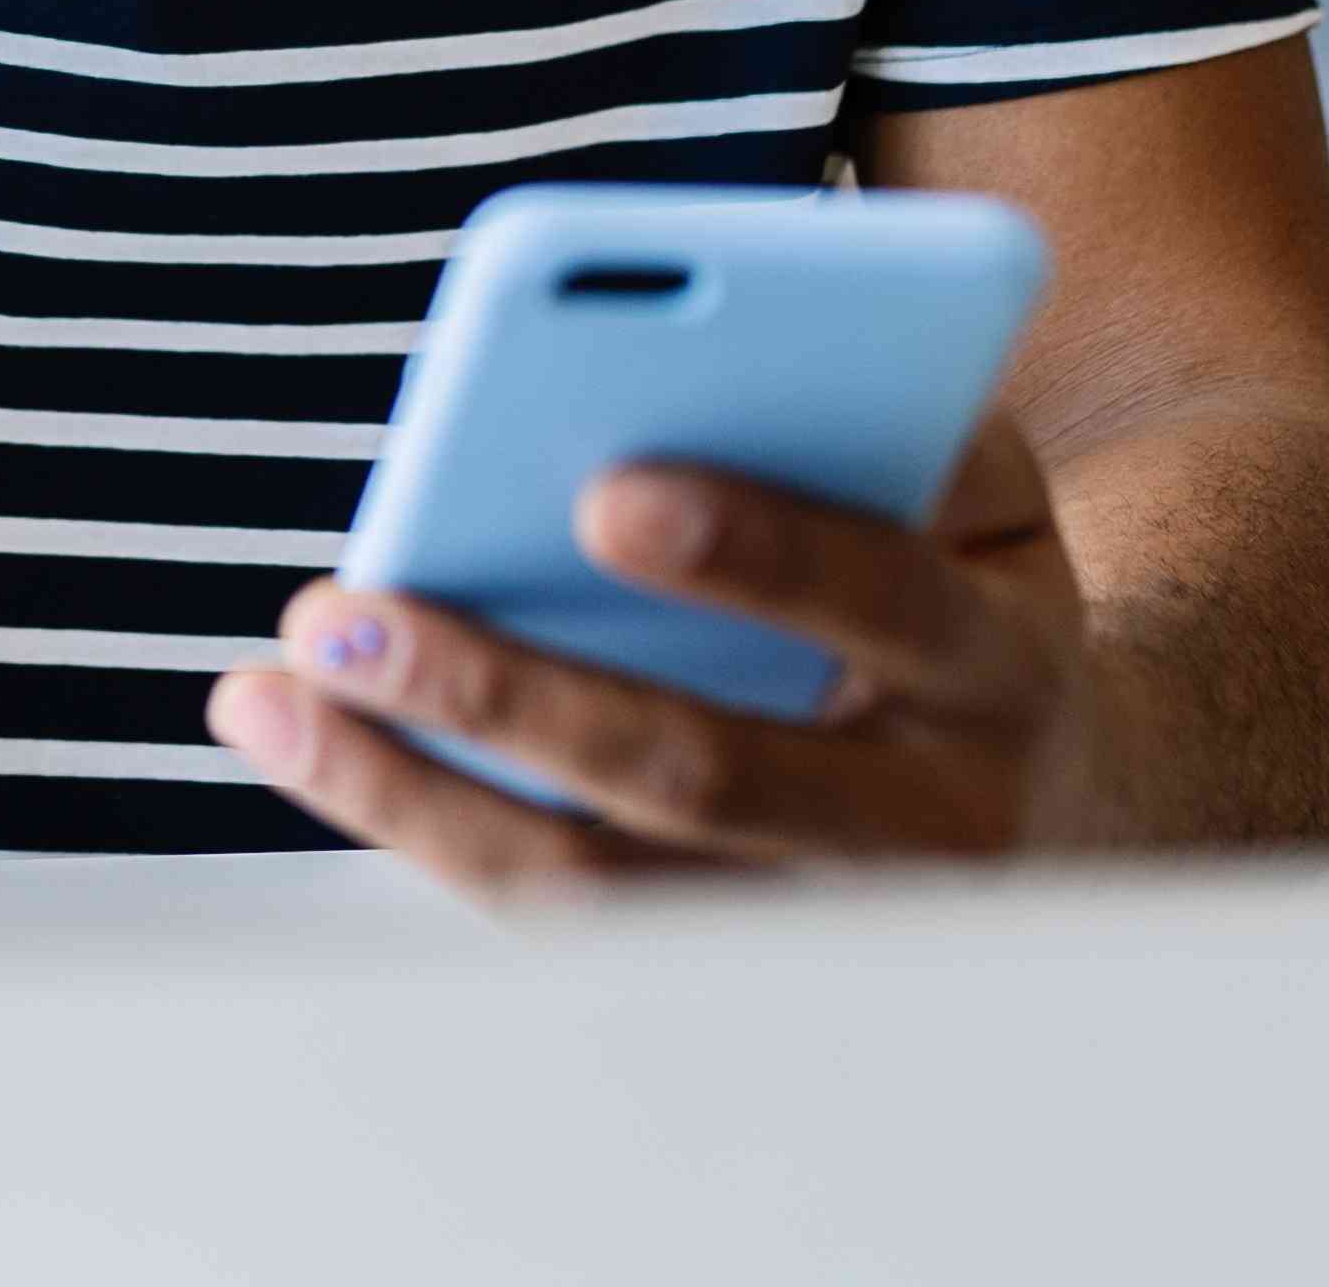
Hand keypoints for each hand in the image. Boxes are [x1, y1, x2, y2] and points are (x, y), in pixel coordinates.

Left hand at [205, 401, 1102, 895]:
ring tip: (273, 694)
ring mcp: (816, 931)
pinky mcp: (719, 977)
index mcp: (997, 671)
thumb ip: (896, 407)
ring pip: (606, 895)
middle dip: (512, 694)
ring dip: (419, 797)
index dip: (757, 550)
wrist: (1055, 803)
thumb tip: (733, 352)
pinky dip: (426, 838)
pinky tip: (314, 750)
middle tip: (344, 612)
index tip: (605, 490)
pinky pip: (560, 927)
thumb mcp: (981, 489)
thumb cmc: (959, 585)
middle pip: (703, 777)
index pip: (884, 601)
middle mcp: (926, 830)